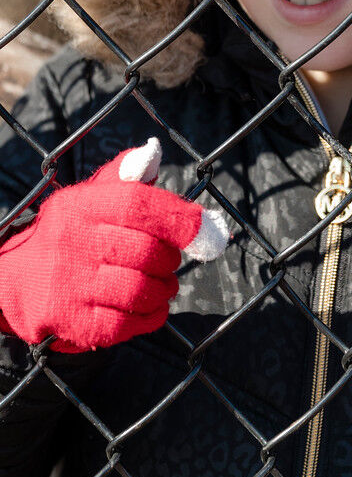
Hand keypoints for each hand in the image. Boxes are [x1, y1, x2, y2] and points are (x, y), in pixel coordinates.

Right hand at [0, 138, 227, 351]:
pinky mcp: (72, 320)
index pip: (139, 204)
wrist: (13, 277)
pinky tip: (149, 306)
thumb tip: (152, 152)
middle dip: (171, 258)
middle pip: (147, 251)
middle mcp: (73, 242)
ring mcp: (70, 284)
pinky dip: (151, 316)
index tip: (207, 229)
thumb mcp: (88, 196)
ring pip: (140, 290)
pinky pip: (126, 324)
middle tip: (169, 259)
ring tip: (163, 283)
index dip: (180, 217)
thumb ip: (125, 175)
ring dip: (165, 289)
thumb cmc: (69, 233)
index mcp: (81, 205)